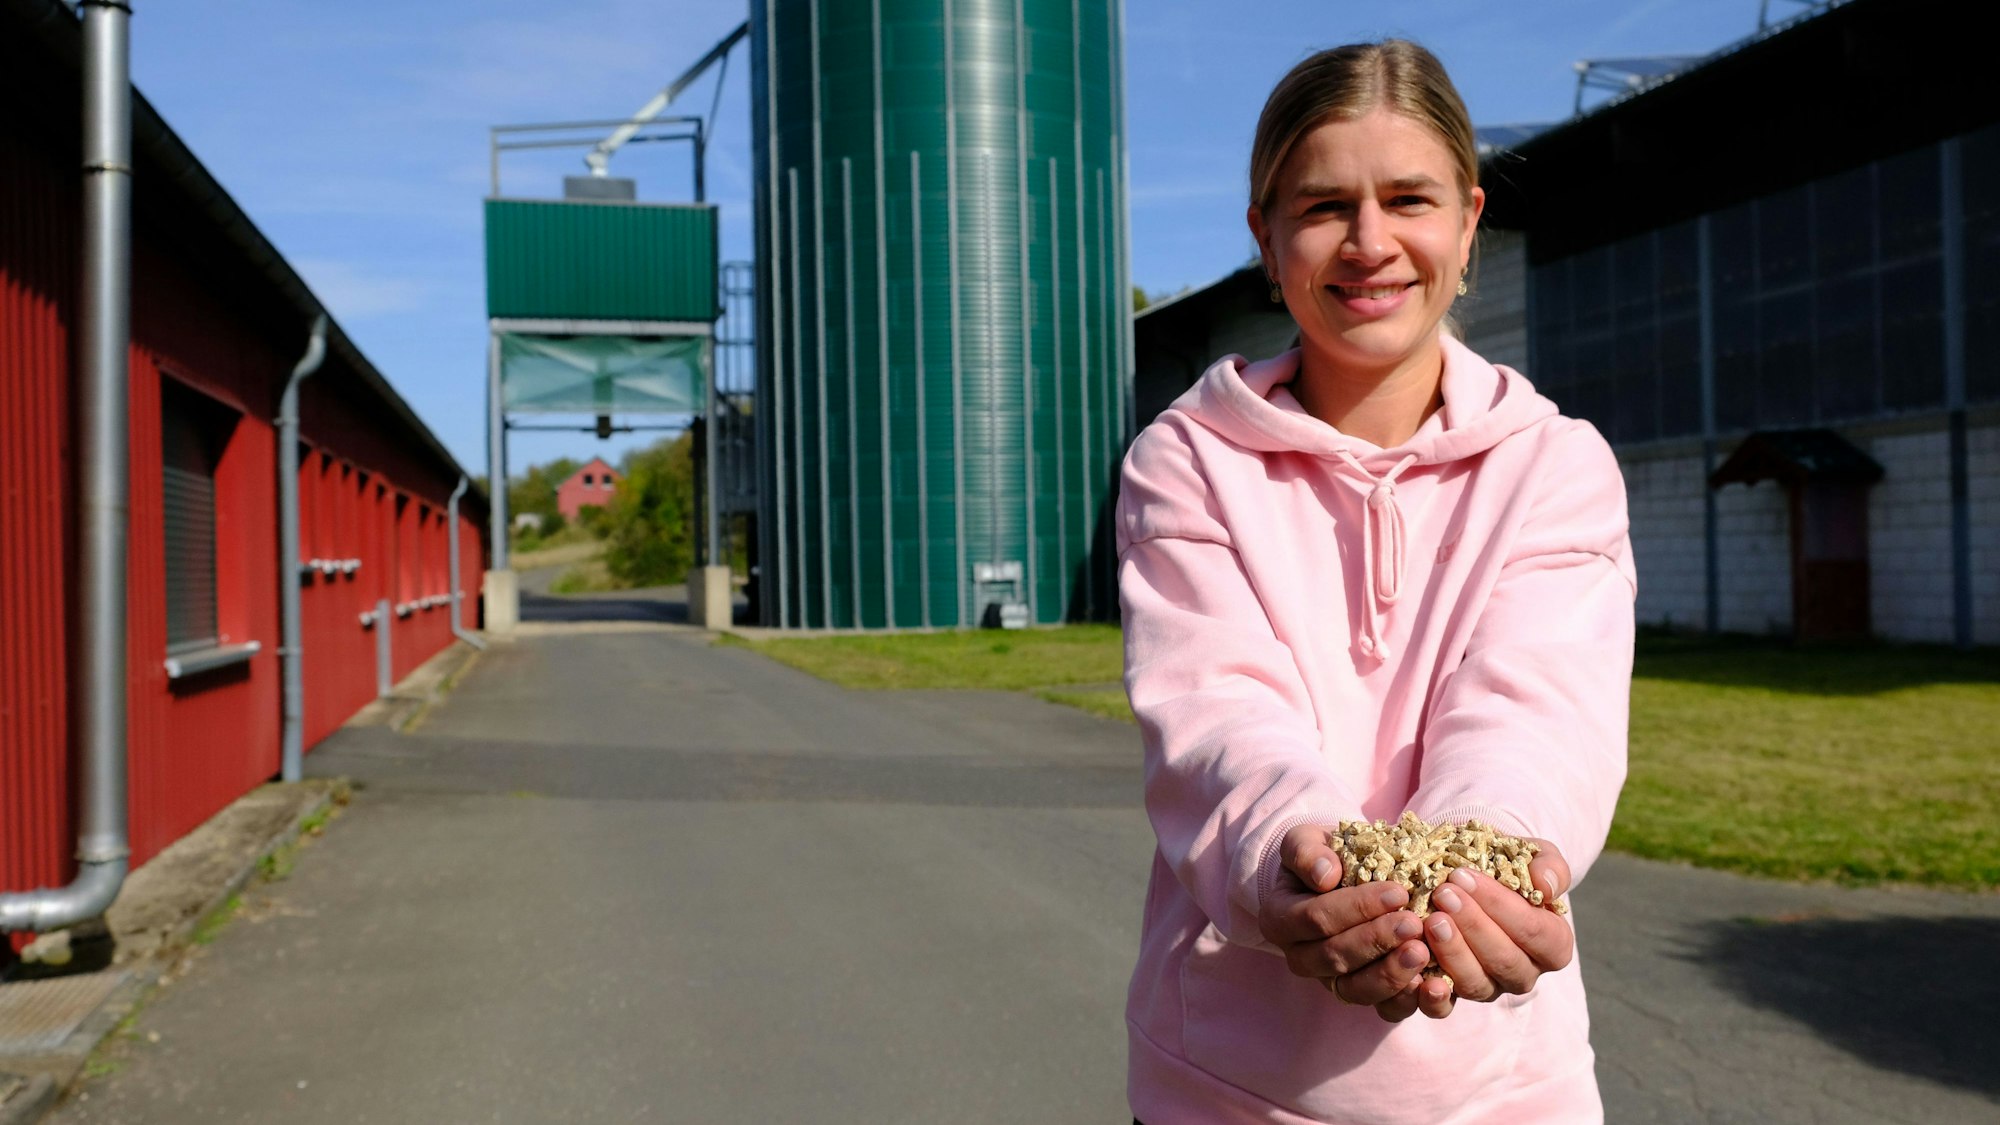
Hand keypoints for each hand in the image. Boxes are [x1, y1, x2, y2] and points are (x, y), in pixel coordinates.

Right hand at [1257, 824, 1432, 1022]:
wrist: (1340, 876)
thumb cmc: (1324, 856)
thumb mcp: (1306, 840)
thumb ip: (1306, 852)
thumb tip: (1325, 875)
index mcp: (1279, 919)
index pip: (1315, 918)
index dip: (1356, 908)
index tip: (1397, 891)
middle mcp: (1300, 957)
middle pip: (1334, 958)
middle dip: (1376, 941)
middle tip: (1414, 923)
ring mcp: (1330, 982)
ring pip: (1356, 990)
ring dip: (1391, 974)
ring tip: (1422, 952)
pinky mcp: (1363, 995)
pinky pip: (1382, 1010)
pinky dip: (1407, 1000)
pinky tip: (1432, 982)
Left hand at [1415, 837, 1573, 1018]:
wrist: (1474, 877)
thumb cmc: (1509, 867)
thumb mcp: (1535, 857)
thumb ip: (1549, 868)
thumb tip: (1546, 886)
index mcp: (1553, 944)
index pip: (1536, 932)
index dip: (1502, 906)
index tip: (1464, 876)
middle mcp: (1524, 973)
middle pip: (1505, 961)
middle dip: (1473, 926)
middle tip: (1443, 894)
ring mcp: (1490, 988)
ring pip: (1476, 984)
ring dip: (1452, 953)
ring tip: (1429, 920)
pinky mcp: (1456, 997)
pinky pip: (1444, 1007)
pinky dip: (1430, 996)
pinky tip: (1416, 974)